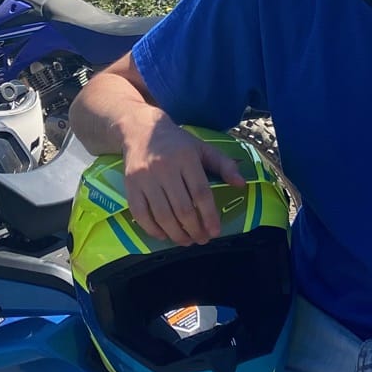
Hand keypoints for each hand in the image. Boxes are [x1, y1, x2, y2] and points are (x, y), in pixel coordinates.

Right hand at [121, 119, 245, 246]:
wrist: (140, 130)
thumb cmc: (177, 143)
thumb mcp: (203, 148)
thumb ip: (224, 165)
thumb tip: (241, 184)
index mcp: (186, 158)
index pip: (201, 193)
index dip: (209, 216)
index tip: (215, 232)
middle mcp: (164, 167)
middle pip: (182, 208)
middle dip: (194, 229)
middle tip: (201, 239)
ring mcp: (144, 177)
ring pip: (162, 215)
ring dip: (176, 234)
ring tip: (186, 241)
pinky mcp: (130, 185)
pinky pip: (140, 214)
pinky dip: (152, 229)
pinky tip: (163, 235)